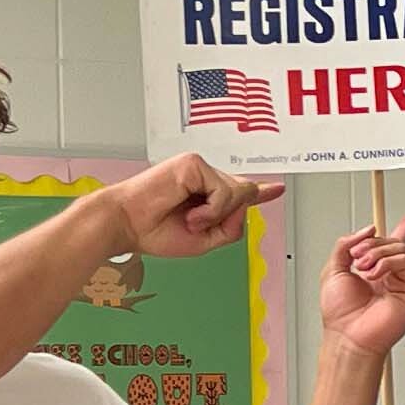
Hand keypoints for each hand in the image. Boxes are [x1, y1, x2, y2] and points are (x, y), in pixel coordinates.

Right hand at [117, 151, 278, 258]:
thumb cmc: (155, 232)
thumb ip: (231, 227)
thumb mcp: (205, 240)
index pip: (238, 191)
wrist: (127, 226)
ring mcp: (199, 169)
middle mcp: (204, 179)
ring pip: (238, 193)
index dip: (260, 191)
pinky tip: (192, 215)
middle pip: (243, 195)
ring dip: (217, 216)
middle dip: (226, 217)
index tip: (277, 188)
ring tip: (191, 221)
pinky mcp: (193, 164)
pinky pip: (224, 191)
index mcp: (205, 196)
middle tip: (195, 225)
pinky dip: (212, 210)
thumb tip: (245, 205)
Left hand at [319, 212, 404, 354]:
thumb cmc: (340, 314)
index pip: (392, 246)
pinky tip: (374, 275)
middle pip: (392, 241)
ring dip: (375, 252)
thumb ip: (346, 244)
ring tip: (363, 269)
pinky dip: (386, 262)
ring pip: (398, 247)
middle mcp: (391, 276)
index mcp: (374, 271)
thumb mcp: (333, 269)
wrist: (348, 335)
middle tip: (356, 258)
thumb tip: (369, 229)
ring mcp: (403, 282)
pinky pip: (404, 260)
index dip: (404, 229)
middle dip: (370, 243)